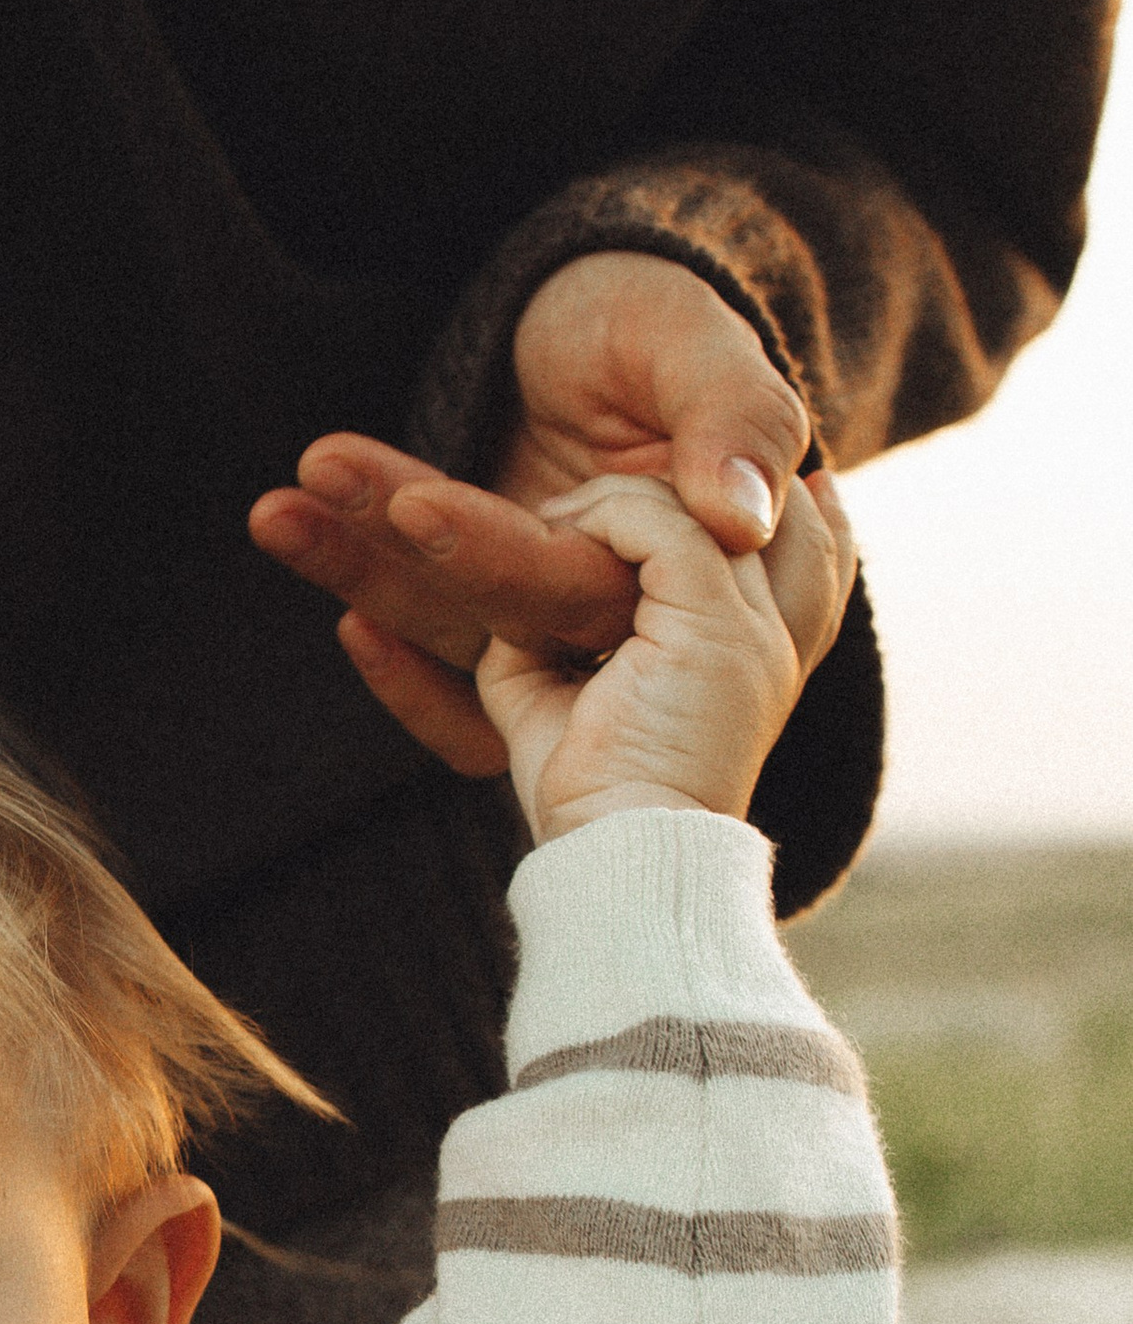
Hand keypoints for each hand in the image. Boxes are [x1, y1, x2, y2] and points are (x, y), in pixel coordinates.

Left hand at [249, 253, 820, 775]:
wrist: (595, 310)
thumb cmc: (651, 312)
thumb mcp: (694, 336)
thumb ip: (733, 416)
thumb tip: (741, 518)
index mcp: (692, 566)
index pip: (585, 584)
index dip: (494, 555)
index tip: (411, 502)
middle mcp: (616, 603)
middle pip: (500, 612)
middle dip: (396, 558)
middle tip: (308, 486)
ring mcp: (541, 604)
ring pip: (444, 618)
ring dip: (353, 566)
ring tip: (274, 510)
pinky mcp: (480, 593)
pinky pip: (417, 621)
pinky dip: (358, 583)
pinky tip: (296, 532)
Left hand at [477, 466, 858, 843]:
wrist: (619, 871)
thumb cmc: (587, 807)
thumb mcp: (559, 703)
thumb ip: (547, 648)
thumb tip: (514, 617)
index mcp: (754, 660)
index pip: (809, 565)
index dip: (799, 521)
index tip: (785, 484)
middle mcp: (771, 639)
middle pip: (799, 528)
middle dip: (753, 477)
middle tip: (681, 452)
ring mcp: (754, 627)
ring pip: (717, 509)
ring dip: (628, 494)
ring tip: (562, 510)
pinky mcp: (717, 623)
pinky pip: (665, 522)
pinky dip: (603, 515)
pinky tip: (553, 532)